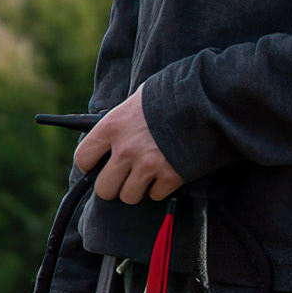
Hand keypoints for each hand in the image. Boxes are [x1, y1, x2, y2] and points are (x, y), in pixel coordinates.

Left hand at [72, 89, 185, 205]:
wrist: (209, 100)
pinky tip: (168, 171)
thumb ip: (121, 123)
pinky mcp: (171, 176)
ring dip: (138, 189)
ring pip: (129, 196)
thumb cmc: (172, 96)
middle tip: (124, 178)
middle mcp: (126, 148)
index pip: (83, 158)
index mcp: (113, 126)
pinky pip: (156, 195)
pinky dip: (162, 188)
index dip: (89, 166)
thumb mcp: (137, 102)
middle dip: (114, 186)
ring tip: (148, 174)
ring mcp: (148, 164)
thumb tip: (109, 141)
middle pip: (104, 188)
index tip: (97, 167)